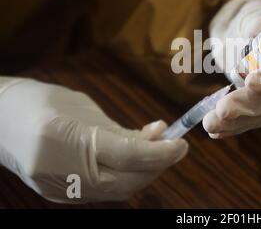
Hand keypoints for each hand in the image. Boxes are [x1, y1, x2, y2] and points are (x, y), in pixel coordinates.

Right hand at [0, 78, 187, 202]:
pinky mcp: (58, 196)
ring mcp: (57, 188)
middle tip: (175, 149)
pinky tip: (135, 162)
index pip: (126, 155)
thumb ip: (122, 129)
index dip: (160, 152)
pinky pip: (103, 192)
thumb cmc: (43, 102)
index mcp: (64, 138)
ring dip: (144, 174)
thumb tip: (160, 136)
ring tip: (159, 153)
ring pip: (116, 191)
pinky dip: (125, 178)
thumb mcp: (85, 109)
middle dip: (157, 167)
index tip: (182, 144)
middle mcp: (59, 170)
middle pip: (124, 182)